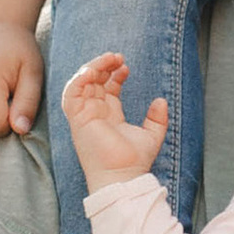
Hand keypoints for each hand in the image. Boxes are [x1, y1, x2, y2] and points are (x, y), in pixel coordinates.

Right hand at [59, 52, 169, 190]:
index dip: (114, 73)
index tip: (126, 67)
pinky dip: (79, 79)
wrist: (123, 176)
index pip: (106, 87)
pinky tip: (93, 71)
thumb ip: (157, 118)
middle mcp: (94, 113)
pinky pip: (71, 93)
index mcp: (109, 115)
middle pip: (93, 81)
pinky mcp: (77, 119)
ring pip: (81, 83)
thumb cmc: (134, 161)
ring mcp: (84, 115)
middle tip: (118, 57)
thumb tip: (162, 101)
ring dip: (93, 67)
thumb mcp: (152, 135)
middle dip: (103, 65)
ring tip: (109, 58)